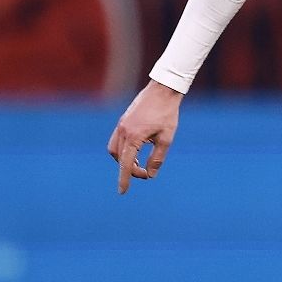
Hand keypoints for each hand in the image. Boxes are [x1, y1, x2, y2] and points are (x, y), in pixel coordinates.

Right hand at [107, 79, 182, 193]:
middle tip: (145, 173)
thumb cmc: (167, 113)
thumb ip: (157, 158)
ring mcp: (121, 125)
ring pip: (114, 150)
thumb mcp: (166, 138)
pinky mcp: (123, 121)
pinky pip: (116, 140)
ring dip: (124, 160)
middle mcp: (123, 131)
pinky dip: (122, 150)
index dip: (124, 179)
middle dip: (129, 169)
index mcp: (134, 137)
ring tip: (139, 164)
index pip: (126, 164)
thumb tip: (150, 175)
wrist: (163, 90)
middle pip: (119, 158)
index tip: (123, 192)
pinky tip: (135, 151)